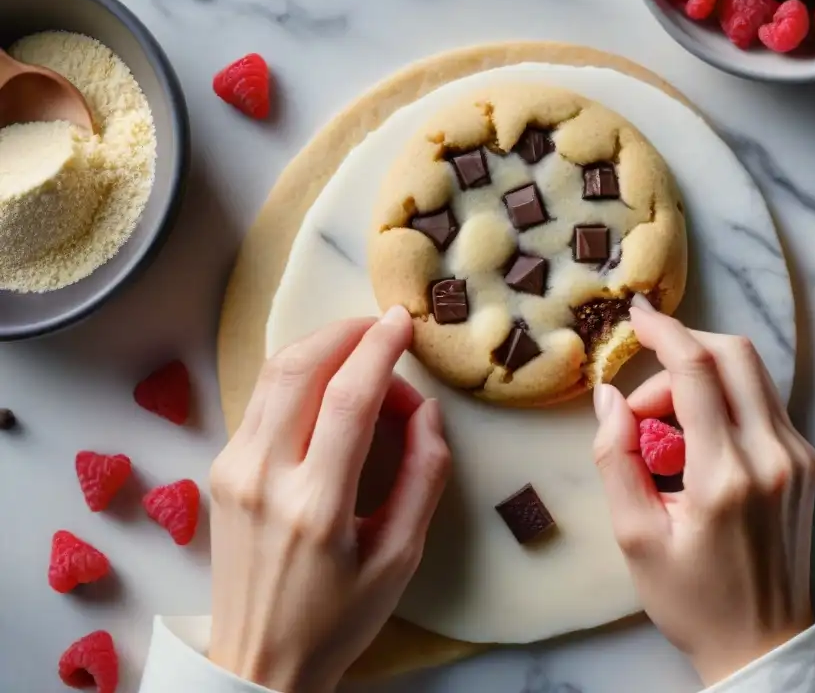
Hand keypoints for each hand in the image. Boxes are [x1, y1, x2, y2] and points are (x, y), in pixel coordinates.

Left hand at [207, 307, 450, 692]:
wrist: (257, 662)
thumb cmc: (336, 619)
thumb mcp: (400, 559)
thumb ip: (424, 478)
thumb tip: (426, 411)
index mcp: (316, 507)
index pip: (349, 398)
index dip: (380, 348)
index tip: (402, 323)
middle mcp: (264, 478)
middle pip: (298, 368)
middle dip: (344, 332)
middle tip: (381, 330)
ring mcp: (233, 471)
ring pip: (271, 375)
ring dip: (319, 349)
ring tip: (360, 356)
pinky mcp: (221, 470)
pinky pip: (261, 401)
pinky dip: (298, 378)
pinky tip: (328, 391)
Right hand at [593, 296, 814, 685]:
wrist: (765, 643)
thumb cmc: (692, 600)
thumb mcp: (635, 537)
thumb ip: (615, 460)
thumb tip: (609, 398)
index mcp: (726, 476)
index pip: (696, 372)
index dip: (663, 333)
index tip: (635, 317)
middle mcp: (774, 455)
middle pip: (735, 354)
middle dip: (683, 349)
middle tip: (644, 390)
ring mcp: (798, 456)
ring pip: (751, 373)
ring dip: (702, 376)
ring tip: (665, 427)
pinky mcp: (806, 462)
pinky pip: (761, 401)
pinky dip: (723, 399)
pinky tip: (696, 440)